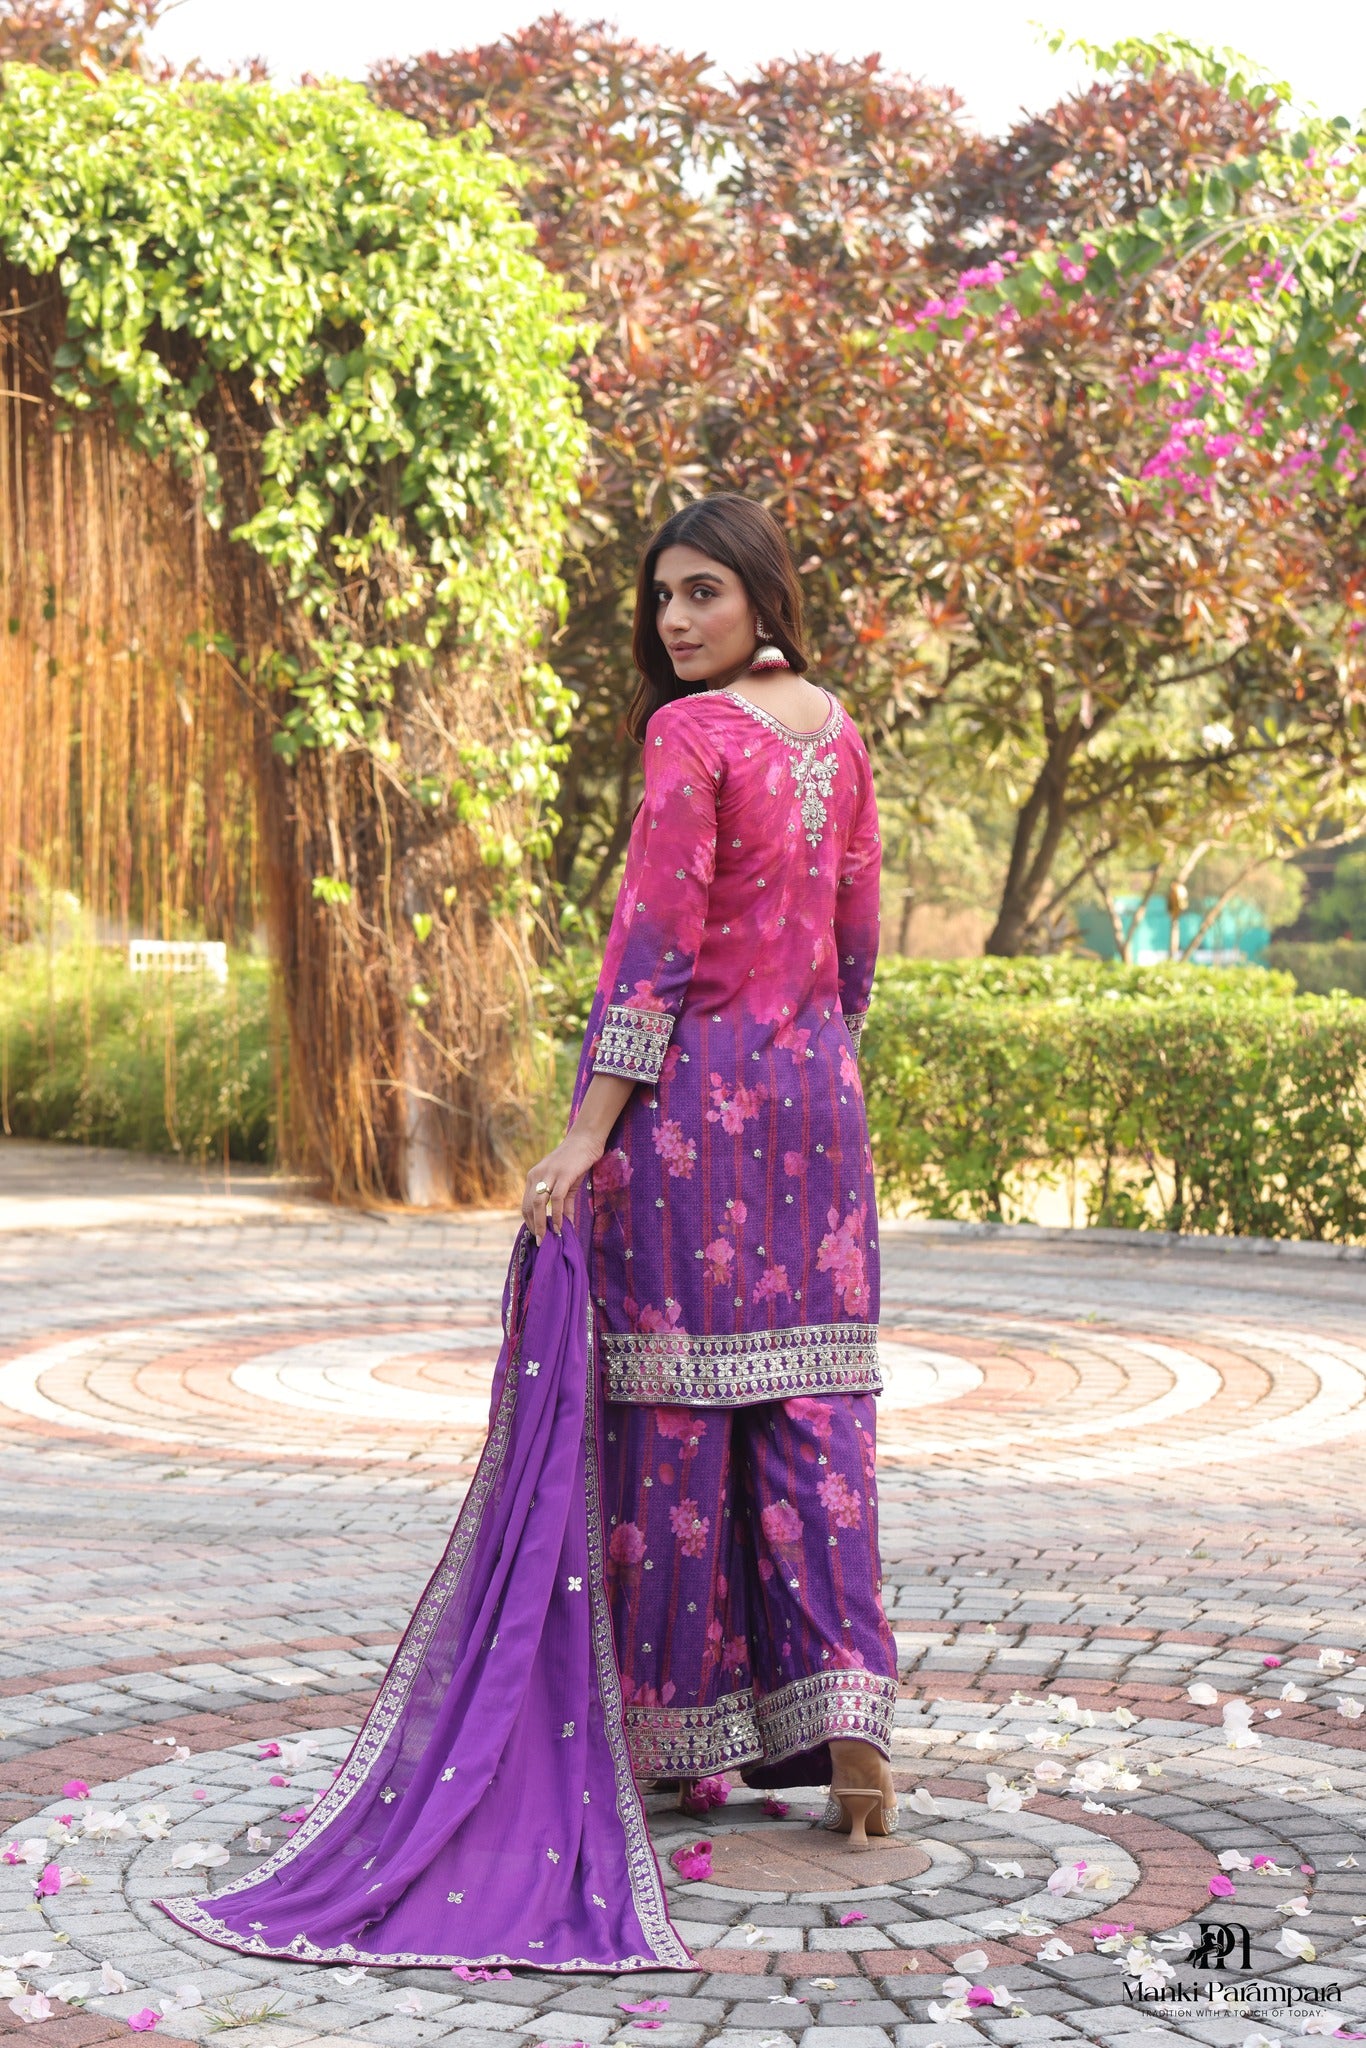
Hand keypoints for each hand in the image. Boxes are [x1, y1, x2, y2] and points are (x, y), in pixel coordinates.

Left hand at [522, 1126, 604, 1242]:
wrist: (586, 1140)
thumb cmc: (576, 1162)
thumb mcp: (567, 1185)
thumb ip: (564, 1205)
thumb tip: (565, 1226)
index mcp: (533, 1177)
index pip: (525, 1204)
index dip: (529, 1222)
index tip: (537, 1235)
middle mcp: (536, 1175)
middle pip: (529, 1206)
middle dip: (534, 1227)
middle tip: (541, 1243)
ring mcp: (549, 1174)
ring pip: (539, 1204)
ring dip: (541, 1224)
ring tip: (547, 1238)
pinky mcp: (563, 1174)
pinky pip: (556, 1199)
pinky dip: (558, 1215)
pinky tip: (562, 1226)